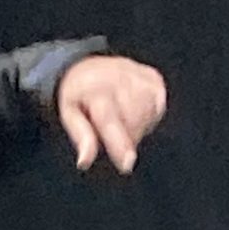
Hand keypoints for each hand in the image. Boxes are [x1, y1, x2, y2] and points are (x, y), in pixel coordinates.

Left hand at [56, 54, 167, 173]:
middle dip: (125, 135)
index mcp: (96, 90)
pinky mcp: (154, 79)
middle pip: (133, 125)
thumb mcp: (70, 113)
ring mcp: (140, 77)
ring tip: (121, 113)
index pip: (109, 120)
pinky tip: (134, 106)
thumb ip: (81, 137)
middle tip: (111, 125)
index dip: (119, 144)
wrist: (91, 66)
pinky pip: (158, 107)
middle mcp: (119, 79)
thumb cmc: (80, 93)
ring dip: (136, 125)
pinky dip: (148, 113)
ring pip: (148, 118)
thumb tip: (84, 161)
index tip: (127, 164)